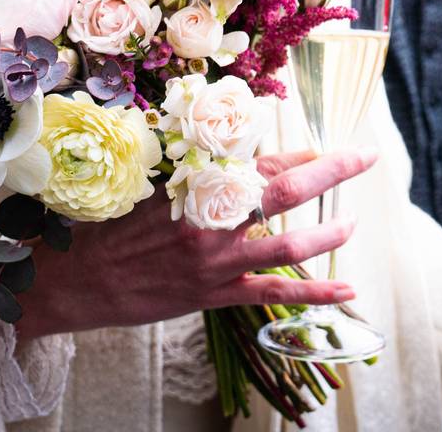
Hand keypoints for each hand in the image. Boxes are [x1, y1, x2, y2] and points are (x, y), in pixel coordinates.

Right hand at [17, 148, 376, 339]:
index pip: (260, 158)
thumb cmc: (111, 222)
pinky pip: (272, 294)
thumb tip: (239, 146)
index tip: (324, 146)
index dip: (299, 151)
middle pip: (286, 191)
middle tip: (365, 157)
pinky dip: (314, 294)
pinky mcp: (214, 295)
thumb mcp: (149, 179)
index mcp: (195, 181)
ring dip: (329, 234)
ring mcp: (216, 261)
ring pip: (288, 246)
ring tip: (353, 224)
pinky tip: (346, 292)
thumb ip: (195, 164)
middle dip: (332, 170)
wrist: (76, 276)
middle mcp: (212, 219)